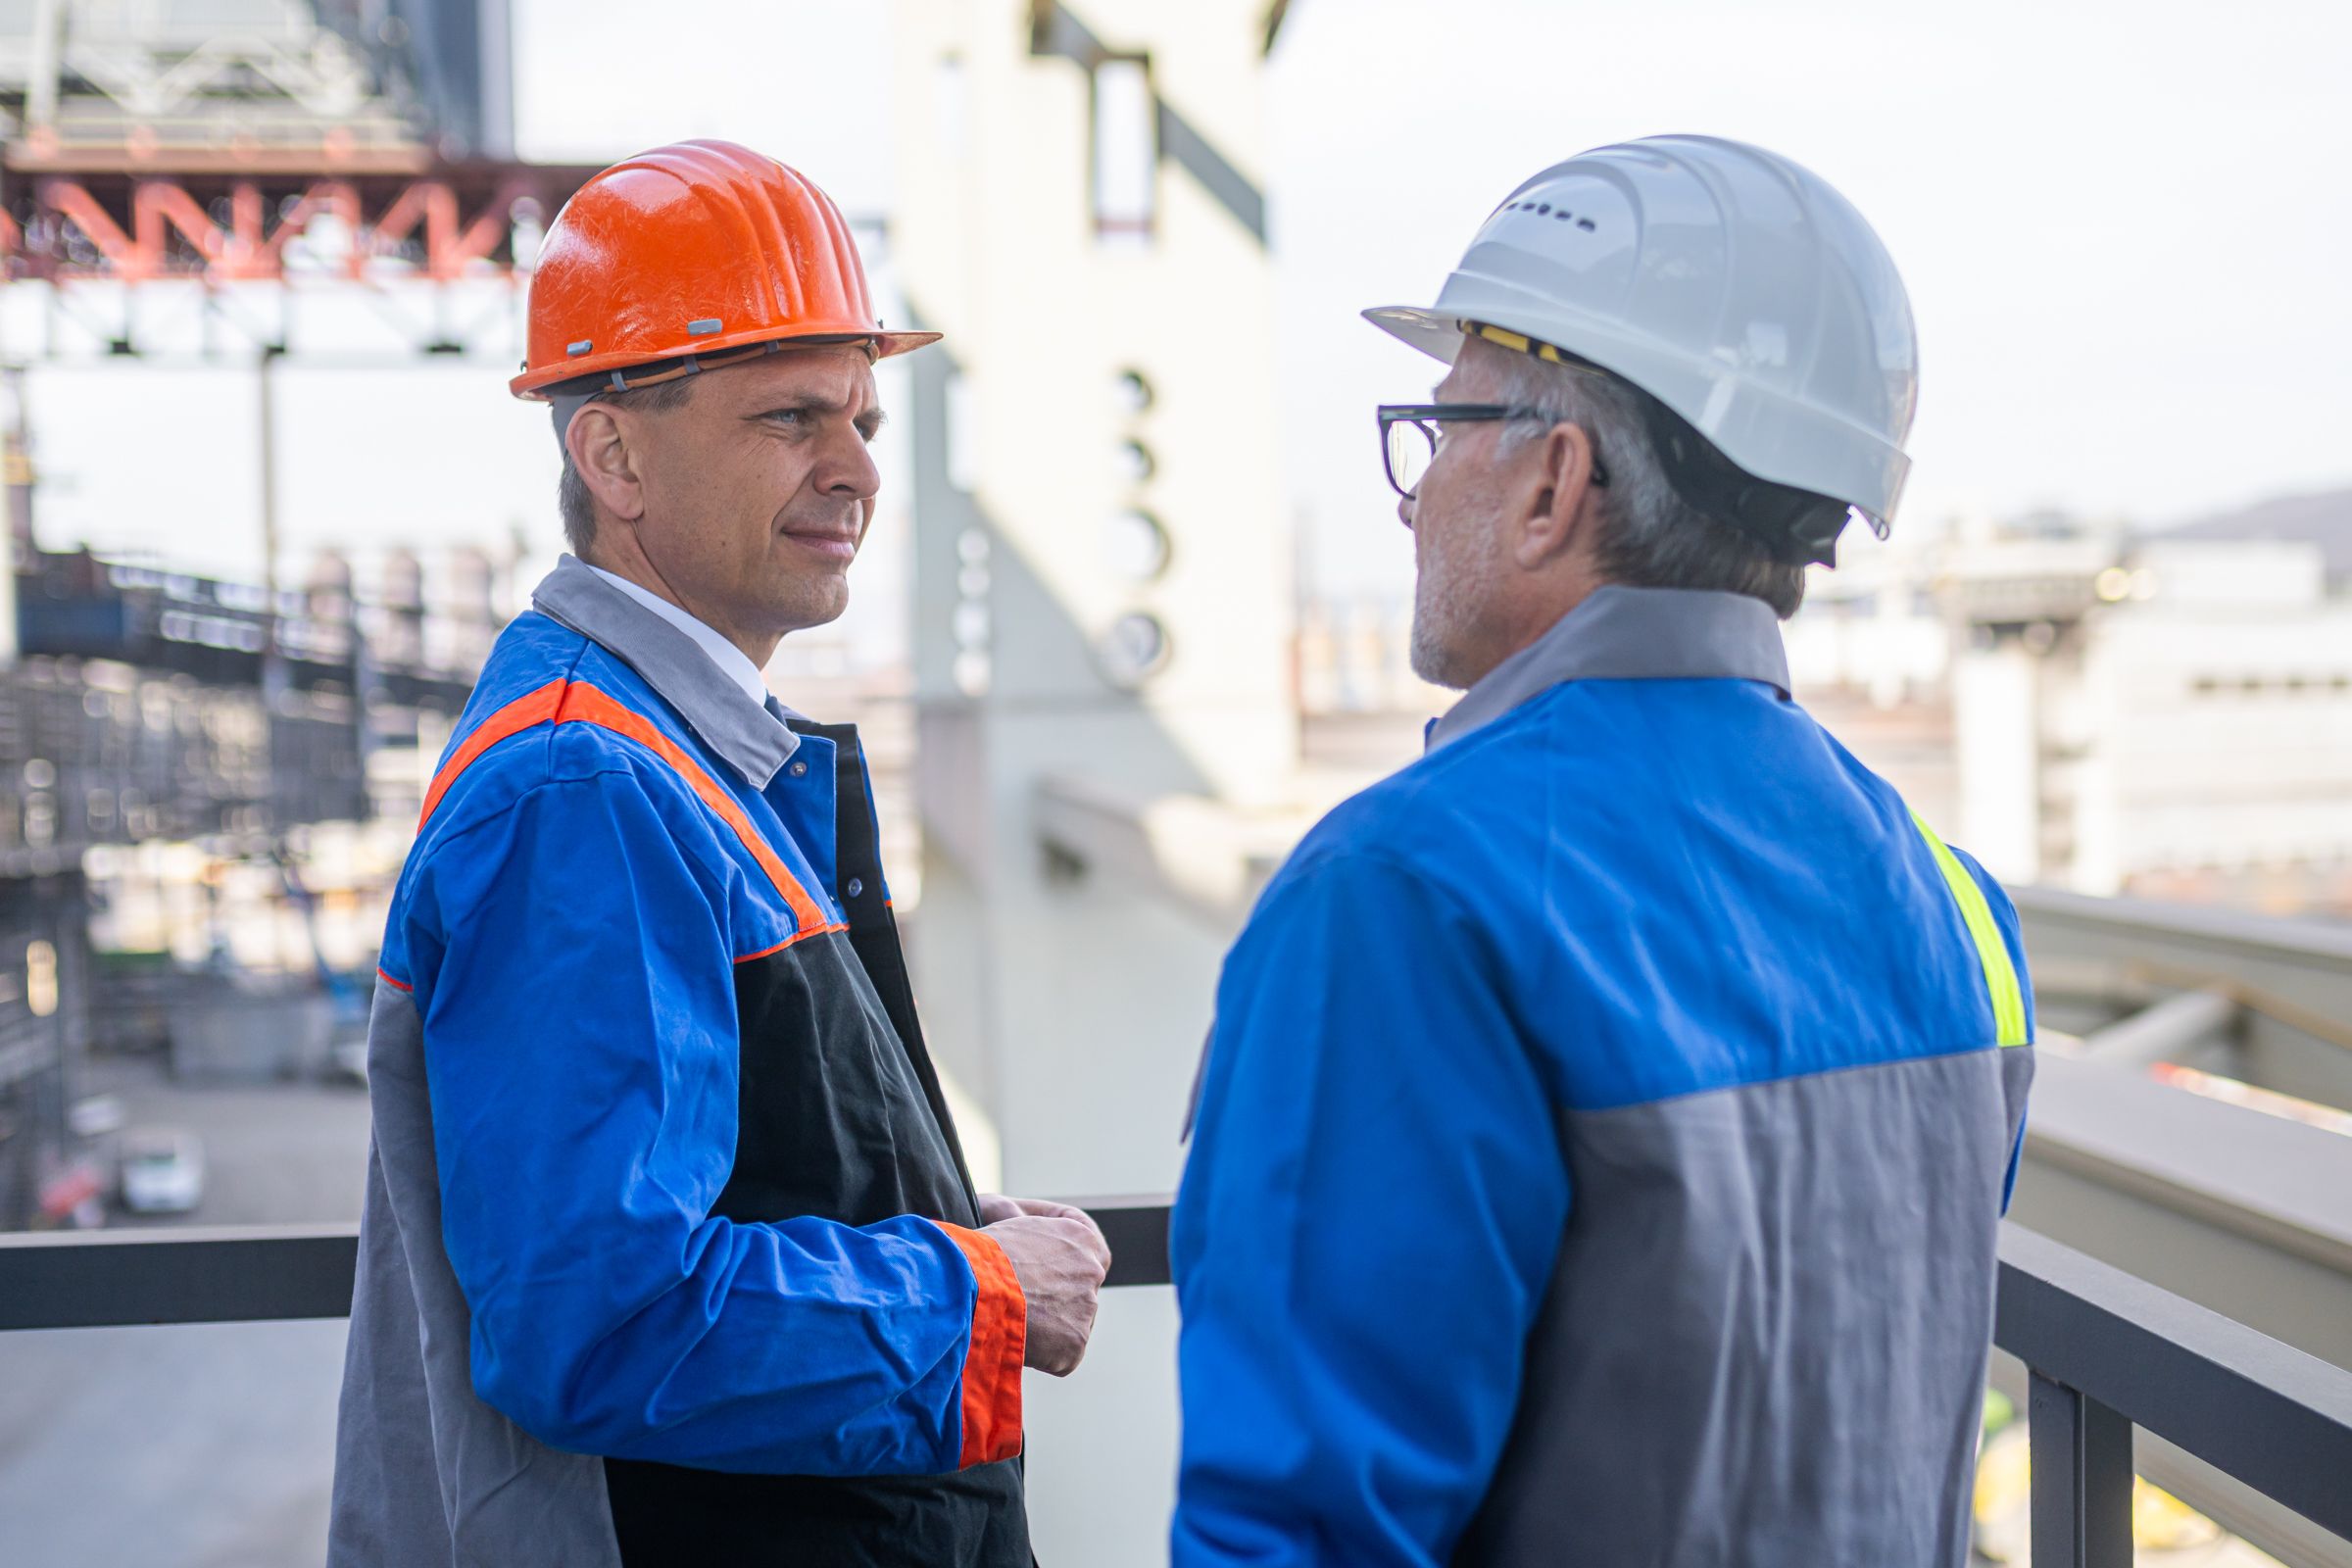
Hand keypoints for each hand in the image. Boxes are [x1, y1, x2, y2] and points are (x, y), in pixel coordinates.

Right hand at [977, 1196, 1109, 1376]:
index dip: (1067, 1263)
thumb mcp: (1014, 1232)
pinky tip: (1014, 1343)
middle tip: (1022, 1307)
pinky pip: (1060, 1354)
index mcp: (1079, 1236)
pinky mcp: (1076, 1342)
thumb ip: (1036, 1243)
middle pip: (1079, 1289)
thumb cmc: (982, 1256)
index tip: (1045, 1276)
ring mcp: (1087, 1306)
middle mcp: (1092, 1268)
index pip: (1090, 1249)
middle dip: (1055, 1300)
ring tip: (1009, 1325)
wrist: (974, 1289)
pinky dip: (1040, 1355)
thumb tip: (1034, 1259)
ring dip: (1046, 1328)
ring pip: (1069, 1322)